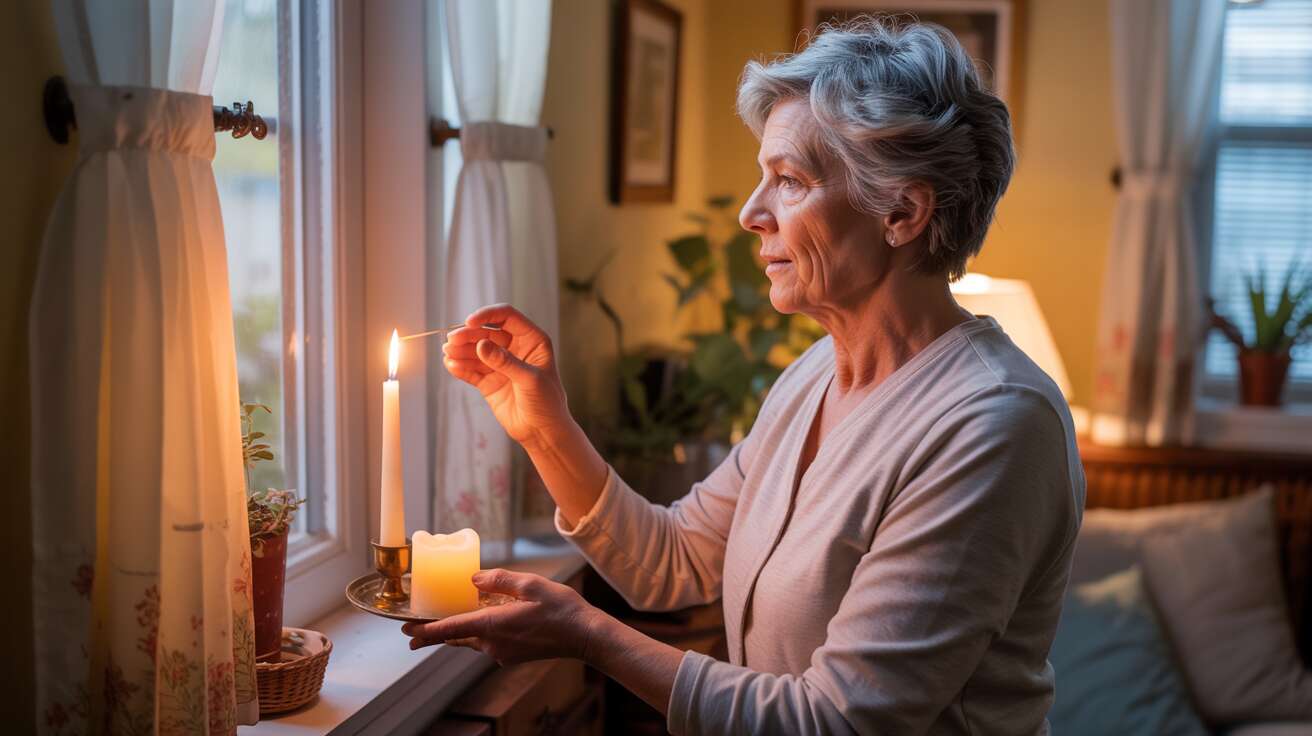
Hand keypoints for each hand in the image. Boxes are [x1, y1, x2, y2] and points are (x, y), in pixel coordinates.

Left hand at [402, 569, 604, 665]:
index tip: (407, 631)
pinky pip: (487, 643)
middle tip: (413, 631)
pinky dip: (479, 632)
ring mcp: (502, 653)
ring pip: (472, 640)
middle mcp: (493, 643)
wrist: (584, 637)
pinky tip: (486, 619)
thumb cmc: (561, 609)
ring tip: (448, 620)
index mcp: (494, 625)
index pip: (451, 628)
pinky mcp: (511, 656)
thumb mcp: (531, 584)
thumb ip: (499, 580)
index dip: (427, 629)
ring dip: (459, 631)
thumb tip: (474, 578)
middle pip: (457, 637)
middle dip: (435, 633)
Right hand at [442, 304, 568, 448]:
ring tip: (447, 353)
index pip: (507, 317)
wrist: (542, 432)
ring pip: (476, 351)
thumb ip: (506, 362)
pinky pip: (471, 370)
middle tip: (451, 341)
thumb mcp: (530, 379)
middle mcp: (515, 348)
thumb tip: (481, 345)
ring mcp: (500, 364)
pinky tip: (450, 365)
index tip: (469, 322)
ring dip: (461, 351)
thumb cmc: (547, 403)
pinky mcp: (489, 381)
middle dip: (468, 336)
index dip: (487, 315)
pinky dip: (460, 367)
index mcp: (532, 340)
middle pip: (486, 333)